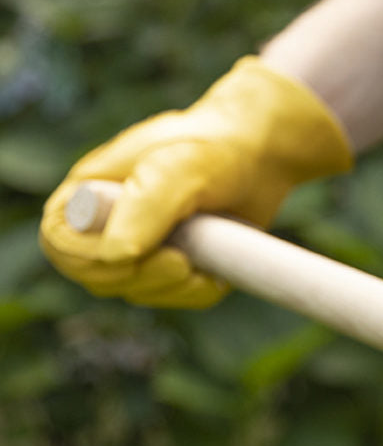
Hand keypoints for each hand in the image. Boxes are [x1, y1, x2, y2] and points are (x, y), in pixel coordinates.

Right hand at [39, 57, 351, 307]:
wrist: (259, 155)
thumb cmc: (212, 148)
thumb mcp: (179, 167)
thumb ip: (146, 205)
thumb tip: (117, 255)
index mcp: (88, 193)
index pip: (60, 242)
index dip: (87, 258)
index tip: (134, 255)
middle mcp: (107, 223)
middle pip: (96, 277)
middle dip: (138, 278)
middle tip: (181, 262)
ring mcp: (142, 248)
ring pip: (137, 291)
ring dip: (172, 285)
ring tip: (203, 252)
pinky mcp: (176, 266)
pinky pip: (177, 297)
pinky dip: (197, 291)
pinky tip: (216, 269)